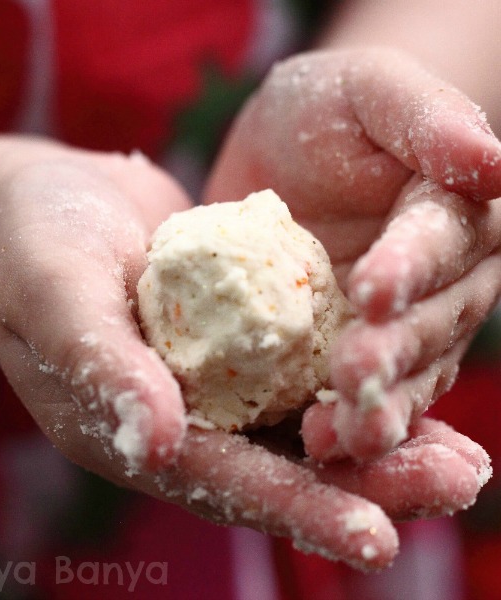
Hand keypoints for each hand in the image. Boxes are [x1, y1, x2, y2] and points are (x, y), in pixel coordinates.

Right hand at [0, 136, 488, 569]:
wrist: (50, 202)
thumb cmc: (34, 242)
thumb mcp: (55, 291)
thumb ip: (101, 364)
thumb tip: (162, 444)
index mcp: (132, 428)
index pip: (222, 481)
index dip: (297, 507)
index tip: (377, 536)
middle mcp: (181, 416)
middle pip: (280, 464)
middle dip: (366, 483)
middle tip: (457, 486)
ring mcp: (212, 378)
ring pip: (303, 425)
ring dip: (380, 442)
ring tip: (463, 460)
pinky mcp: (237, 336)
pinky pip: (301, 368)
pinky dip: (355, 382)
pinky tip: (410, 379)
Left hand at [205, 48, 500, 460]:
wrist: (275, 156)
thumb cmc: (322, 112)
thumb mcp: (367, 90)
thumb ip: (425, 118)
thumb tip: (496, 162)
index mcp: (451, 218)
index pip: (440, 243)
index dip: (412, 267)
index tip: (375, 288)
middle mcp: (438, 283)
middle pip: (427, 323)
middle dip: (393, 352)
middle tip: (355, 374)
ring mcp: (396, 329)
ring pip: (403, 376)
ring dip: (378, 411)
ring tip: (340, 437)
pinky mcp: (345, 356)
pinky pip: (356, 397)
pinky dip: (344, 427)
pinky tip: (317, 448)